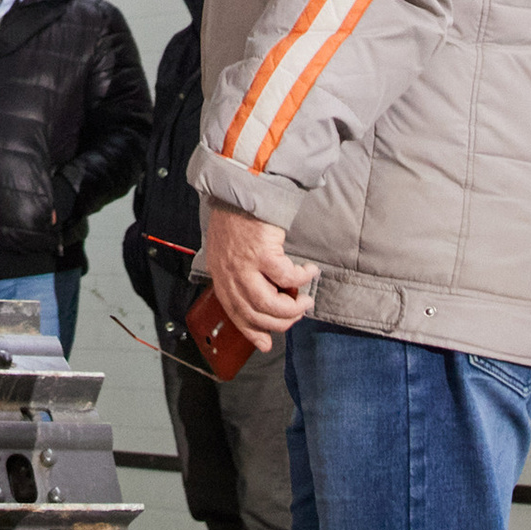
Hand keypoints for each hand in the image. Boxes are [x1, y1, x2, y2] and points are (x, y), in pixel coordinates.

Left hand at [196, 202, 318, 350]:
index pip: (235, 313)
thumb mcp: (228, 249)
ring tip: (305, 300)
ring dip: (292, 307)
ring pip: (270, 303)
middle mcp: (230, 273)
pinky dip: (302, 278)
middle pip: (256, 314)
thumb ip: (239, 274)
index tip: (267, 343)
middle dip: (281, 322)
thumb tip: (259, 301)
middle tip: (297, 314)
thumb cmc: (237, 216)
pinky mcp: (263, 252)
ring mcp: (245, 264)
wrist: (241, 185)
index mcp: (221, 275)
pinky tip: (309, 271)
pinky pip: (287, 277)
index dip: (252, 332)